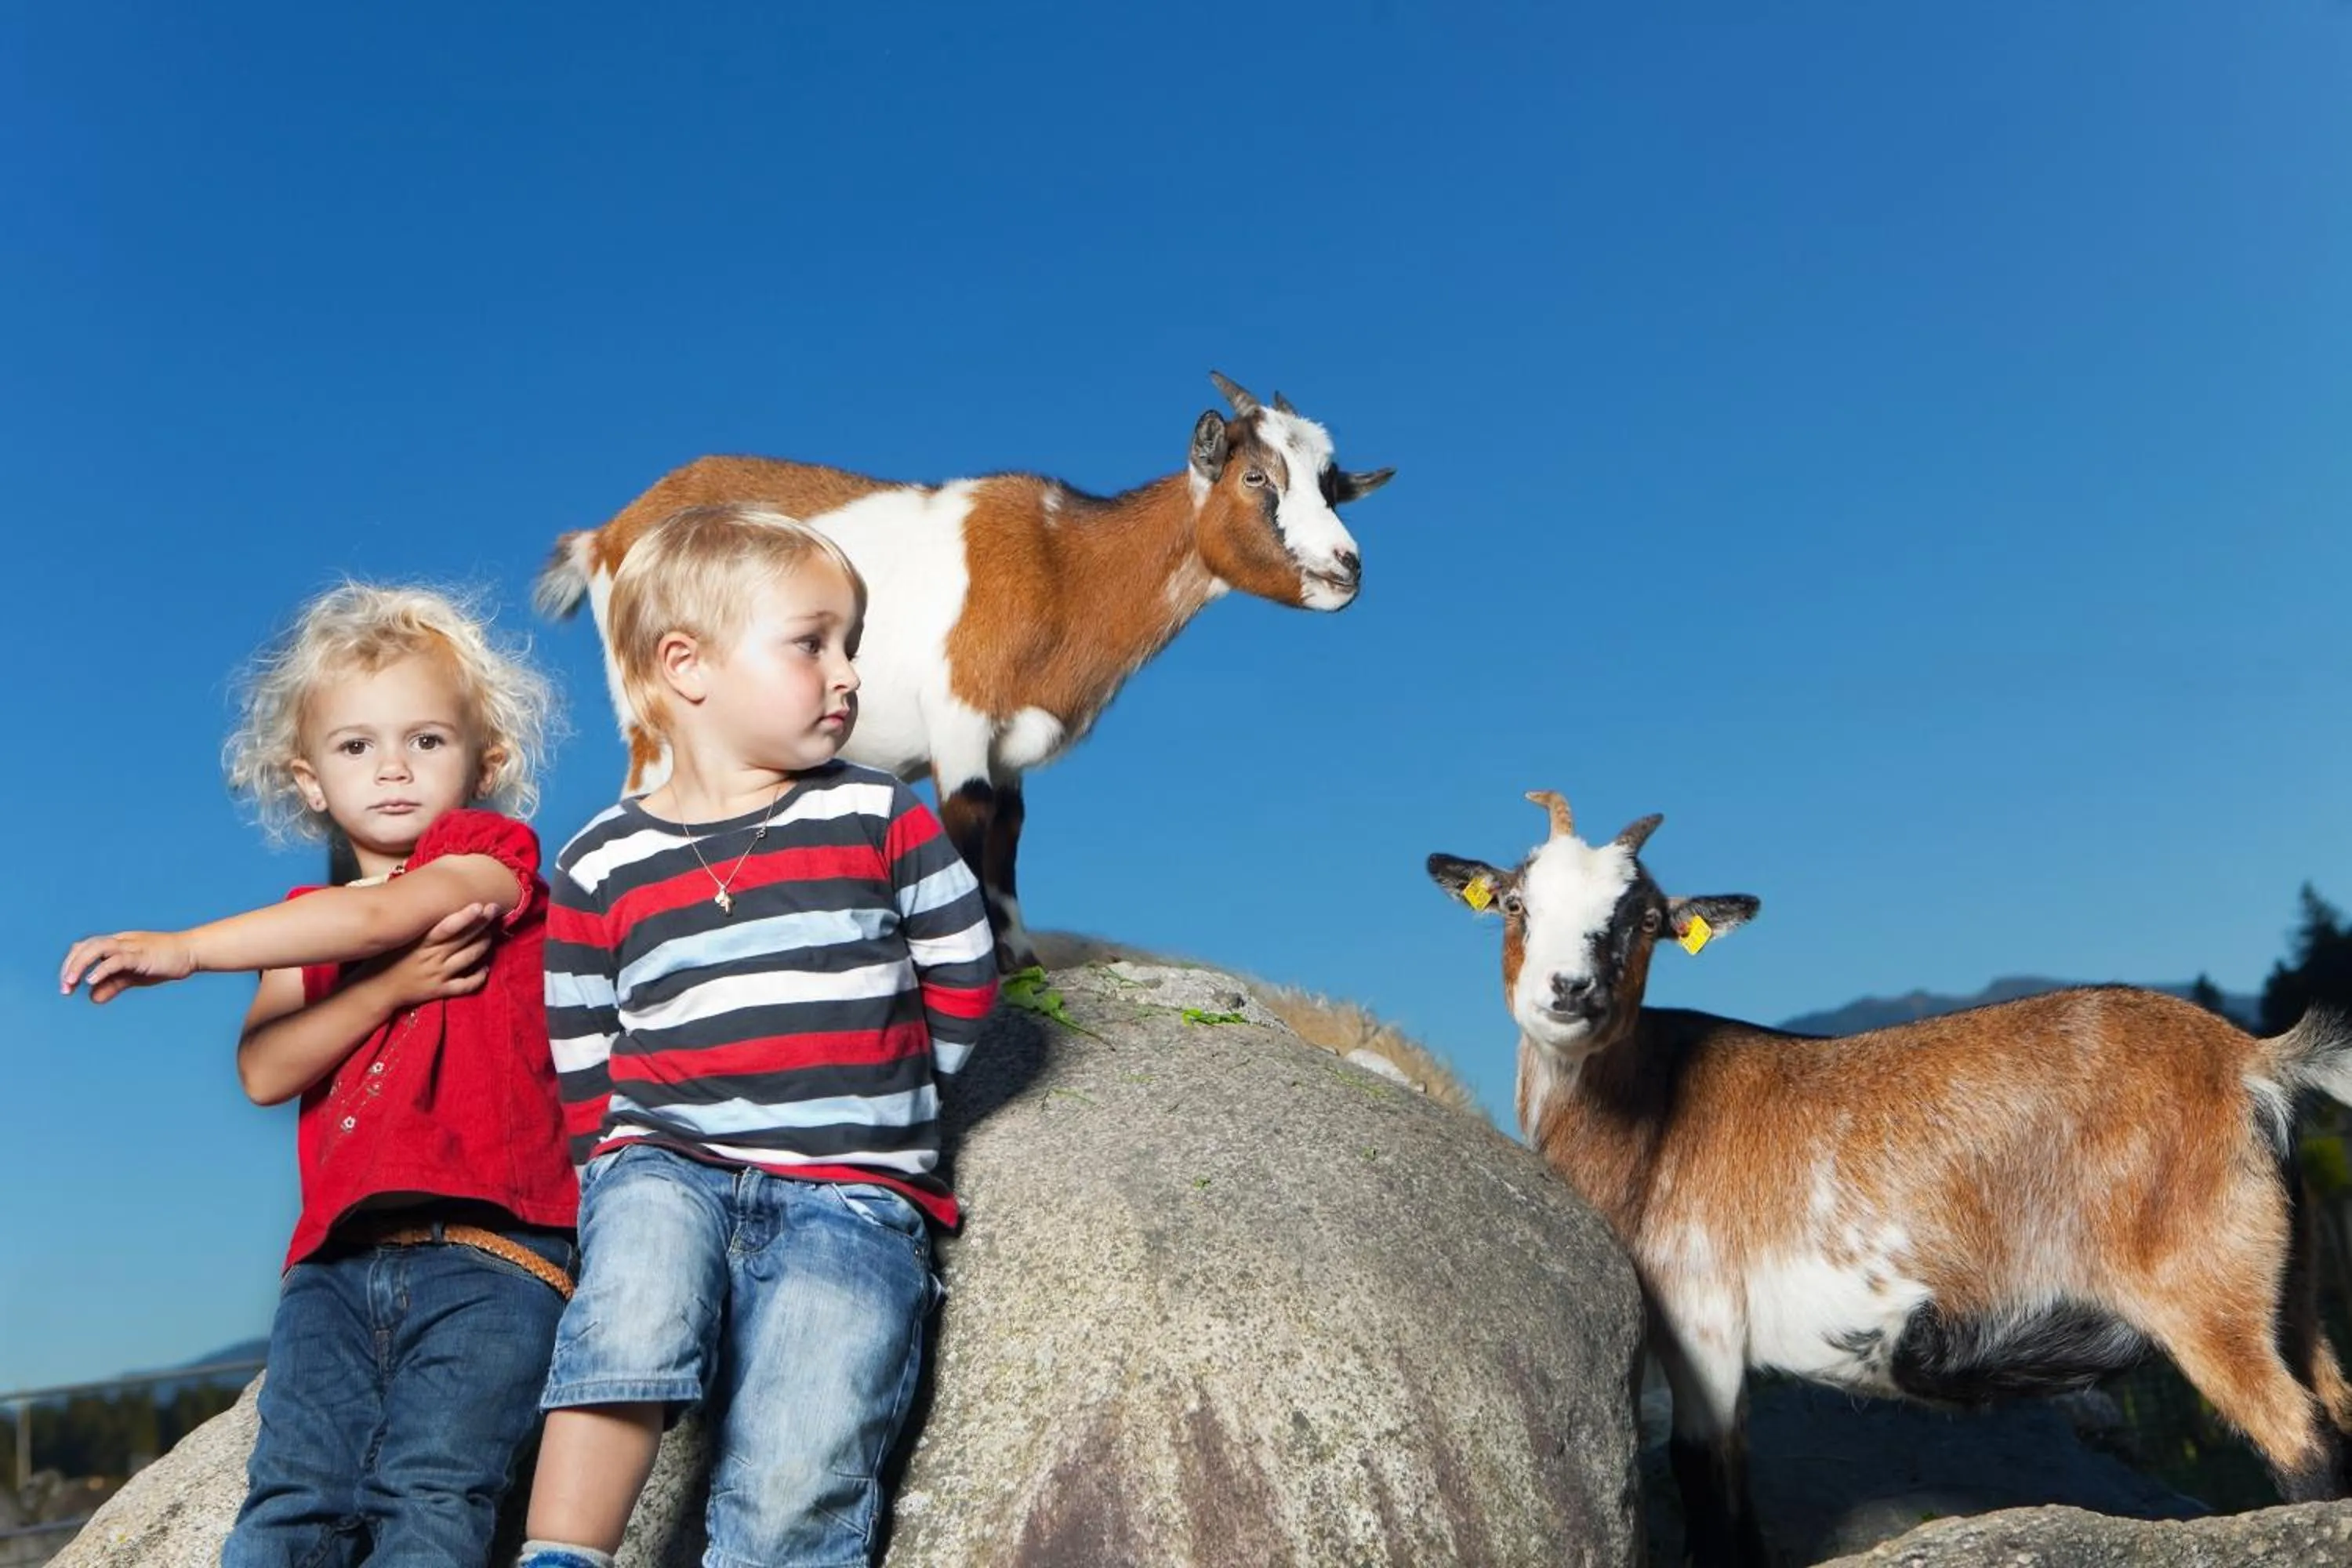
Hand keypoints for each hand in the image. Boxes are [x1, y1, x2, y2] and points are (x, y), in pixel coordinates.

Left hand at [60, 932, 197, 1003]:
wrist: (192, 952)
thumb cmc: (164, 962)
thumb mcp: (134, 977)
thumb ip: (113, 985)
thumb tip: (92, 998)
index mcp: (117, 944)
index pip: (84, 948)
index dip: (71, 964)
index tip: (67, 986)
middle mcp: (120, 941)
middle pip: (85, 946)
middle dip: (70, 966)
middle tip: (65, 989)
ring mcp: (131, 946)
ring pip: (96, 948)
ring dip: (79, 965)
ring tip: (71, 983)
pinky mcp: (141, 954)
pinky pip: (116, 959)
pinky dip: (101, 969)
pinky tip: (91, 981)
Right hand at [374, 903, 501, 1009]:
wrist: (374, 989)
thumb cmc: (386, 958)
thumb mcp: (398, 937)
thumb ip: (416, 923)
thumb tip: (431, 899)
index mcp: (421, 942)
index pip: (447, 926)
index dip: (465, 916)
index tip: (480, 905)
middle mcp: (431, 957)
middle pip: (464, 939)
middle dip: (483, 924)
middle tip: (495, 910)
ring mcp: (437, 975)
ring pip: (469, 958)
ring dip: (484, 945)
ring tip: (491, 935)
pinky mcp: (439, 990)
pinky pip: (465, 985)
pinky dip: (478, 976)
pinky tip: (485, 968)